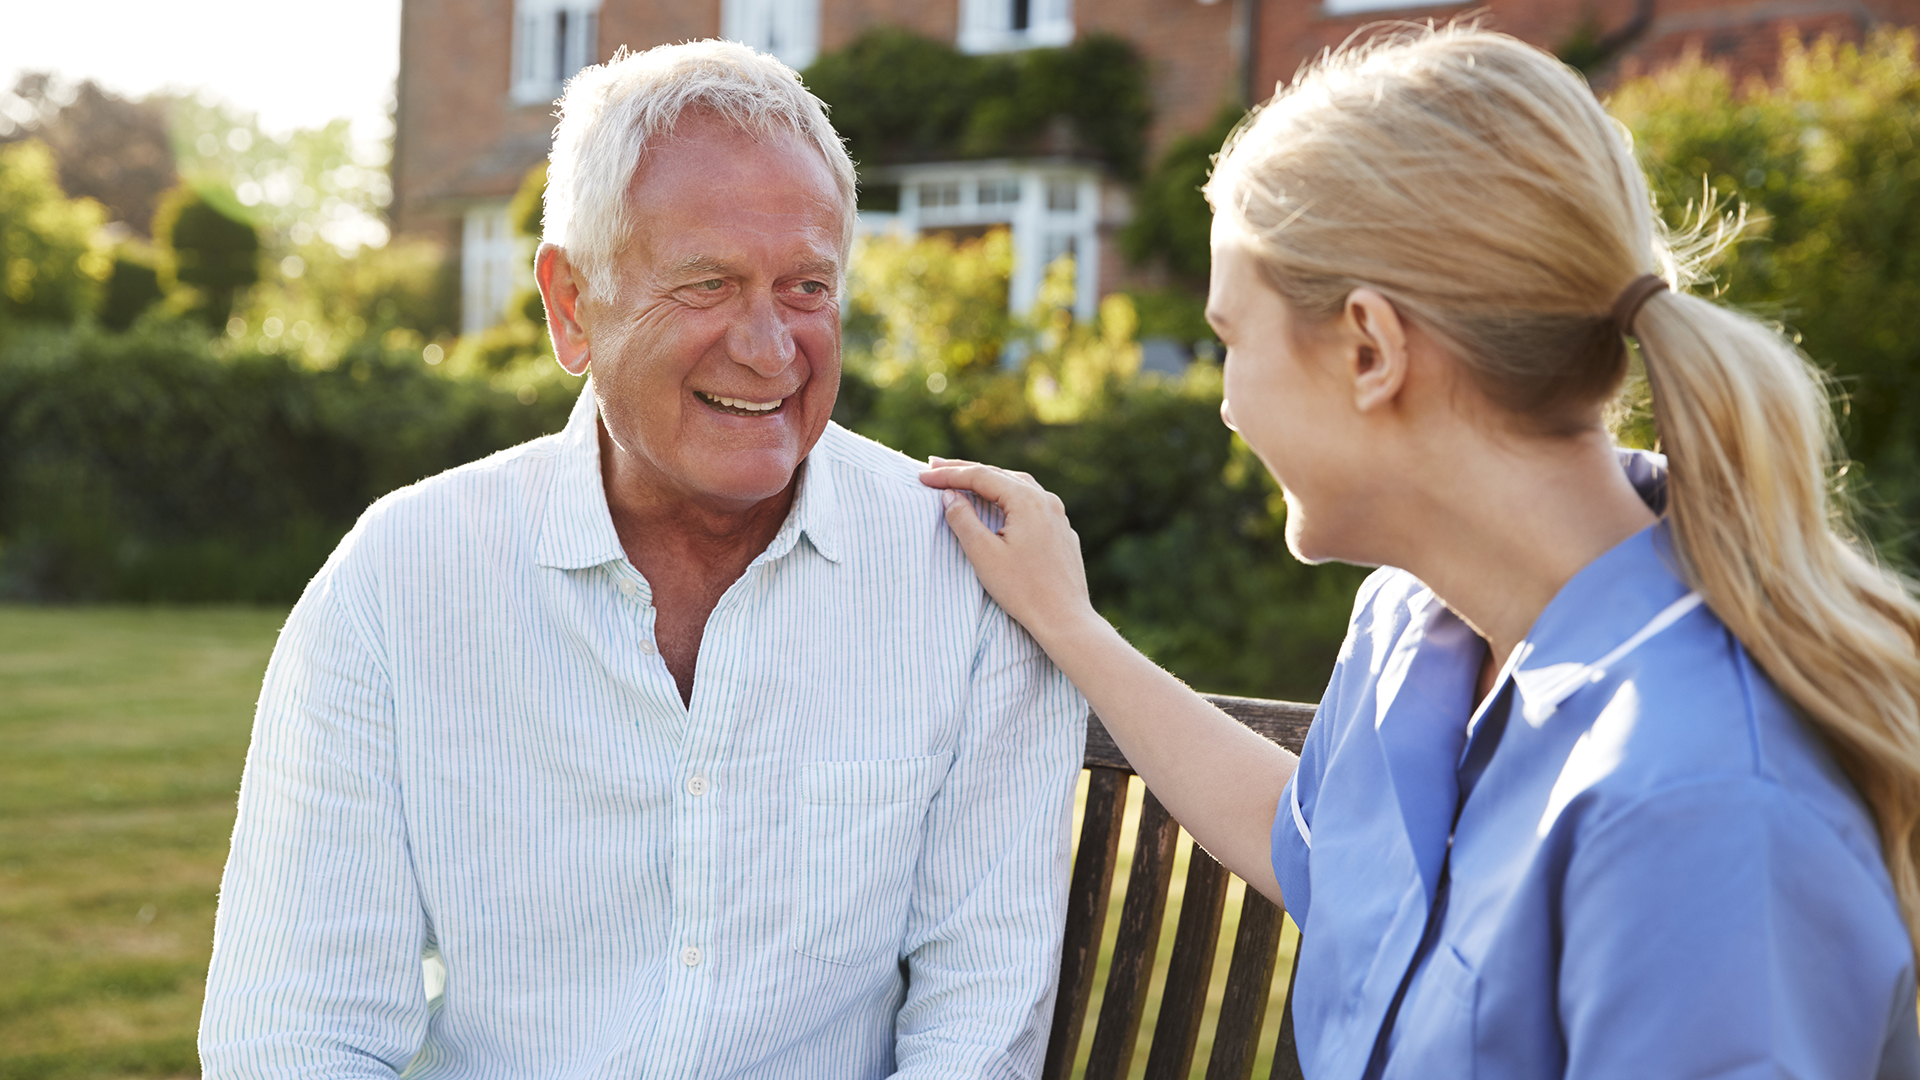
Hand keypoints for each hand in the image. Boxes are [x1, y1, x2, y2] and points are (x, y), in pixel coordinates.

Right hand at [918, 458, 1099, 646]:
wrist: (1065, 619)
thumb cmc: (1023, 590)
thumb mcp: (984, 554)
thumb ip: (963, 520)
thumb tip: (949, 495)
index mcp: (1026, 500)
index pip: (980, 476)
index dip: (948, 475)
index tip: (922, 476)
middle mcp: (1046, 499)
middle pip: (999, 475)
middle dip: (965, 471)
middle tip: (935, 467)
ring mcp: (1058, 514)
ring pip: (1017, 486)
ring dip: (988, 481)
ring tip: (962, 480)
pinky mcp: (1061, 531)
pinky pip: (1031, 503)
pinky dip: (1007, 497)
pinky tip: (998, 504)